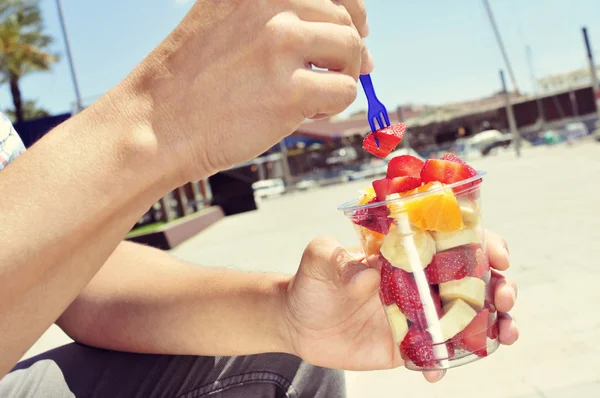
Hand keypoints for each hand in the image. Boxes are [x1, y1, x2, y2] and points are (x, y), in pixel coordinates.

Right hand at [121, 0, 371, 182]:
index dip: (352, 8)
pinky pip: (344, 91)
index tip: (358, 27)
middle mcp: (270, 2)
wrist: (157, 124)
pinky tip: (306, 113)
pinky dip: (333, 106)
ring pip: (351, 50)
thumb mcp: (224, 19)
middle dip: (350, 48)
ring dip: (344, 75)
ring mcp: (280, 44)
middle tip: (345, 71)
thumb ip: (275, 14)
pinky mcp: (290, 90)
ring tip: (315, 94)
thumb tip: (350, 30)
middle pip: (345, 18)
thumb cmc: (192, 81)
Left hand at [282, 231, 518, 380]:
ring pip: (468, 317)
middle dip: (500, 285)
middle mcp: (420, 280)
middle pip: (473, 280)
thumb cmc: (312, 281)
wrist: (299, 323)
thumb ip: (336, 258)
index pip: (453, 240)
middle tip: (504, 297)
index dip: (482, 243)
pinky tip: (439, 370)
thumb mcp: (318, 260)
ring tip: (505, 334)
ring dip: (496, 324)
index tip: (498, 255)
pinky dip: (447, 362)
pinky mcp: (410, 345)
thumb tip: (369, 273)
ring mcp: (419, 314)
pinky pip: (439, 354)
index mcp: (406, 252)